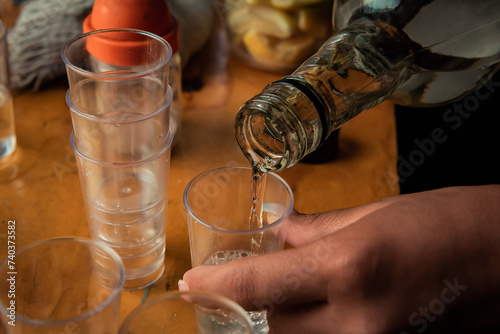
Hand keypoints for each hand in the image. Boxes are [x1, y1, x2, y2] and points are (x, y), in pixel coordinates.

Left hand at [180, 185, 499, 333]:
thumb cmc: (445, 221)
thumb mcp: (373, 213)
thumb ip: (316, 230)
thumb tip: (280, 234)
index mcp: (349, 266)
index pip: (257, 285)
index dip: (215, 286)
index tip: (191, 285)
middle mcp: (356, 318)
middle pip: (272, 328)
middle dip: (252, 309)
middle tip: (244, 287)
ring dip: (281, 325)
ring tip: (285, 300)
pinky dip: (312, 332)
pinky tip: (316, 313)